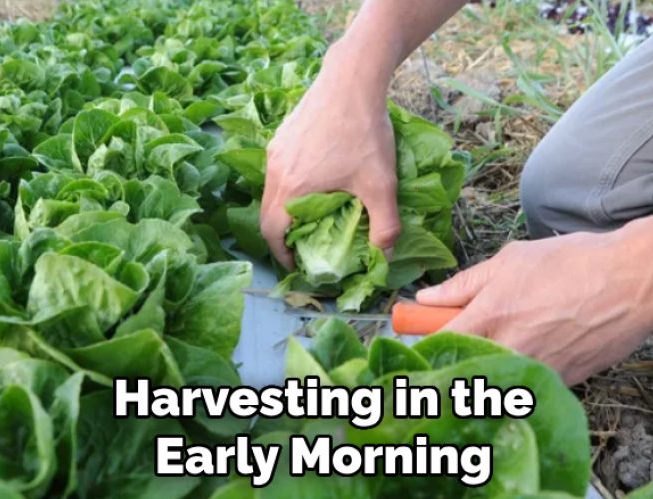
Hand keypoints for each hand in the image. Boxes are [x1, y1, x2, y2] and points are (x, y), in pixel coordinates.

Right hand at [261, 57, 399, 269]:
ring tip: (310, 218)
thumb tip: (386, 258)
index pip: (272, 233)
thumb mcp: (381, 183)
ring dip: (284, 210)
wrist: (352, 78)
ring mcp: (276, 149)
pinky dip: (289, 186)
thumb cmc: (364, 131)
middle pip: (266, 214)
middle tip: (303, 248)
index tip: (297, 266)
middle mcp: (276, 170)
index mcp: (292, 188)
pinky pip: (278, 170)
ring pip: (271, 191)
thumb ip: (385, 226)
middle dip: (282, 236)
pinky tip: (316, 182)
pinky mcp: (282, 134)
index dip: (282, 256)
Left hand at [416, 232, 652, 384]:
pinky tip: (537, 346)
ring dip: (490, 365)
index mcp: (489, 319)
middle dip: (455, 358)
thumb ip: (462, 285)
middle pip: (463, 369)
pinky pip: (527, 383)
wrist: (633, 282)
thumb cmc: (571, 263)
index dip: (425, 343)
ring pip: (496, 380)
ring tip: (511, 338)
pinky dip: (521, 371)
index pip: (438, 345)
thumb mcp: (509, 262)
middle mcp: (508, 353)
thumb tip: (425, 299)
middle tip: (464, 338)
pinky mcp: (562, 384)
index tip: (423, 337)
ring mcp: (536, 373)